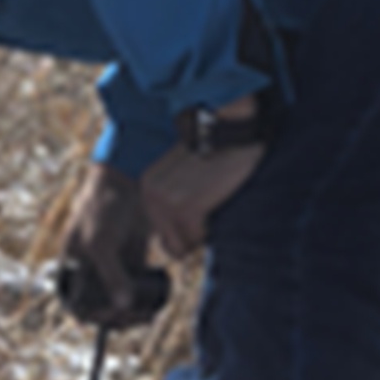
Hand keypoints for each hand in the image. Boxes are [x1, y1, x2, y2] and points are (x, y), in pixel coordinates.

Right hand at [58, 164, 167, 325]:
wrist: (126, 184)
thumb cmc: (103, 209)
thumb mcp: (101, 242)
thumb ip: (111, 274)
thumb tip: (122, 305)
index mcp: (72, 268)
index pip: (76, 302)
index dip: (92, 316)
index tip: (111, 318)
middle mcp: (90, 272)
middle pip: (100, 307)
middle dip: (117, 316)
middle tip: (134, 317)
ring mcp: (111, 269)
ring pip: (120, 302)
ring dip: (132, 313)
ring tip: (146, 315)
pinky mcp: (131, 264)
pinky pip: (136, 290)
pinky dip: (145, 301)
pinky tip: (154, 306)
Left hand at [140, 105, 265, 256]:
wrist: (231, 129)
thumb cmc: (216, 155)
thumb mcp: (181, 177)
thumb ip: (171, 208)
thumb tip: (169, 250)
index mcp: (148, 187)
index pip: (165, 234)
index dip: (190, 223)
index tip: (201, 195)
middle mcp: (151, 195)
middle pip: (175, 243)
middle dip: (196, 229)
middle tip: (208, 194)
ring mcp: (166, 202)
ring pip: (187, 243)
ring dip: (205, 228)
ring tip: (212, 194)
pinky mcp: (185, 208)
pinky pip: (199, 238)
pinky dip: (212, 226)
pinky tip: (216, 197)